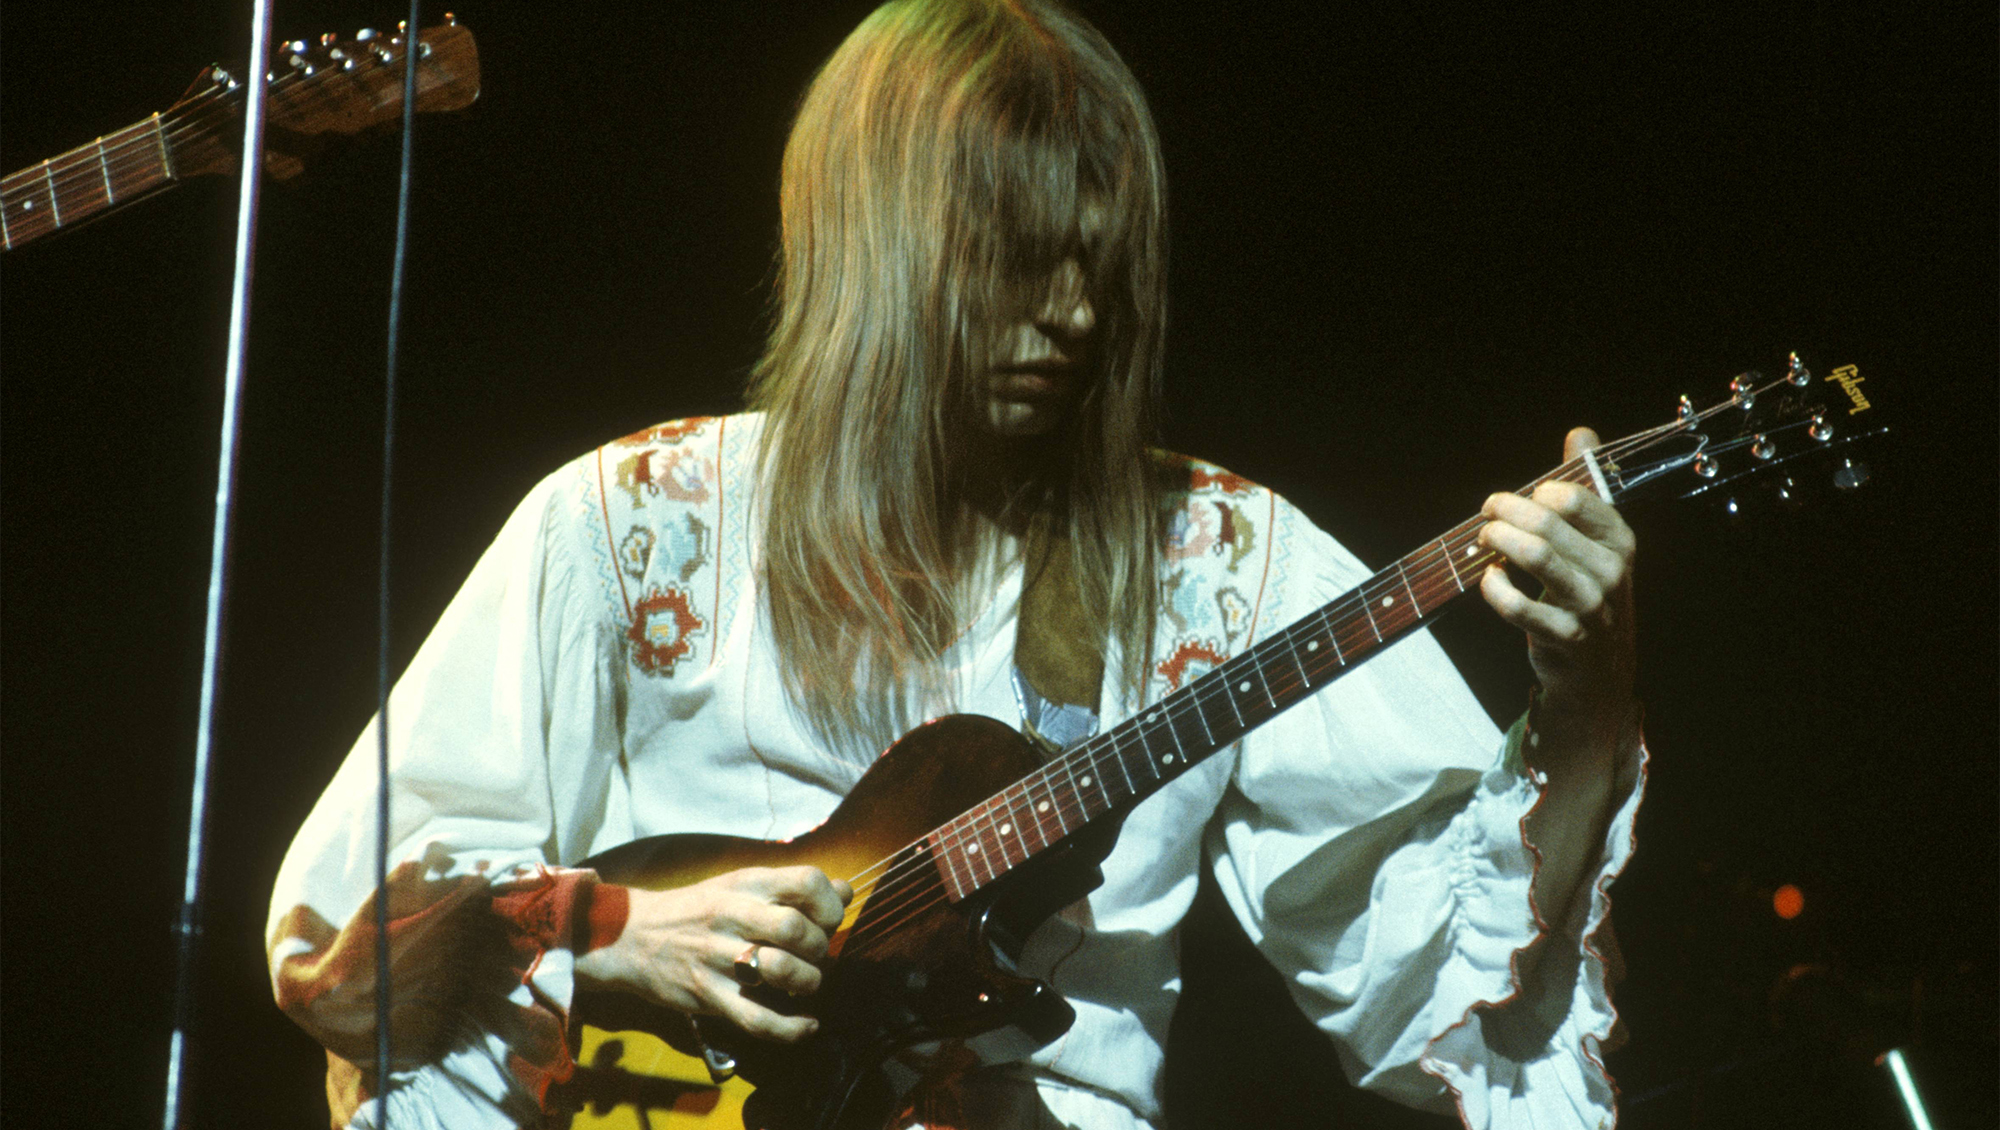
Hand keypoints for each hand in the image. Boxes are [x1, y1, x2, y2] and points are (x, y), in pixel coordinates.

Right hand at [574, 866, 851, 1042]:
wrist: (629, 935)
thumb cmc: (696, 910)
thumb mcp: (739, 886)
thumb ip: (791, 888)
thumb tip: (845, 891)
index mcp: (744, 884)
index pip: (805, 881)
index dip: (830, 903)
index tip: (830, 919)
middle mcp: (731, 916)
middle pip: (796, 928)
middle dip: (820, 947)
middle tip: (815, 956)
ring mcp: (716, 957)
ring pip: (781, 971)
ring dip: (808, 982)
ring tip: (806, 984)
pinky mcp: (706, 995)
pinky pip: (757, 1019)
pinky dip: (791, 1029)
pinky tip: (807, 1026)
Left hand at [1477, 427, 1637, 740]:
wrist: (1598, 672)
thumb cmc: (1586, 594)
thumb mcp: (1592, 542)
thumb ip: (1584, 487)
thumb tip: (1580, 433)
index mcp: (1619, 539)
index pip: (1577, 496)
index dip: (1535, 491)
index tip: (1514, 500)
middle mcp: (1612, 569)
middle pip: (1547, 521)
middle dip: (1504, 512)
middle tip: (1485, 516)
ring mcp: (1592, 605)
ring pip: (1536, 556)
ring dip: (1497, 542)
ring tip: (1484, 541)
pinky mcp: (1568, 638)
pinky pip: (1520, 605)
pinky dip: (1494, 588)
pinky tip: (1487, 581)